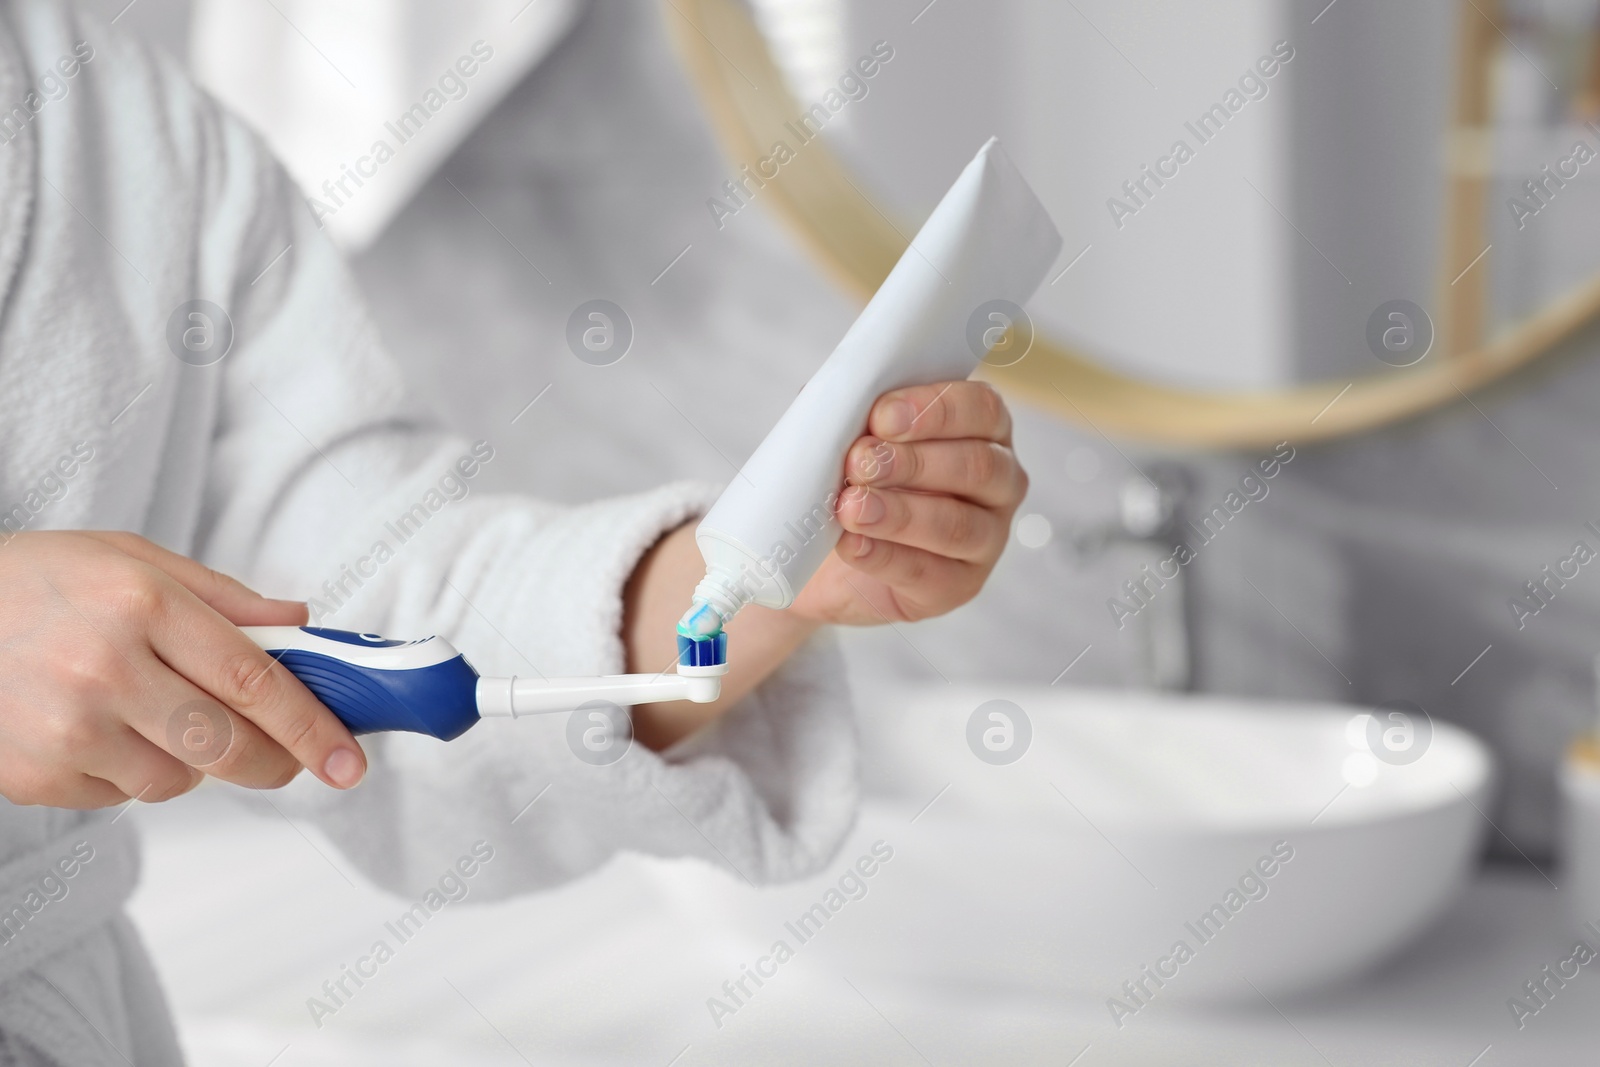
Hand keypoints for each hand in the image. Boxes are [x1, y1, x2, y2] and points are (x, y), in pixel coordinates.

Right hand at [0, 531, 366, 808]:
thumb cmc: (40, 581)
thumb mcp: (131, 559)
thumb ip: (223, 597)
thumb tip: (299, 621)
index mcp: (141, 605)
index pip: (253, 680)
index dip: (312, 726)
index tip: (350, 759)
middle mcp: (105, 669)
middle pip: (227, 745)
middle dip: (276, 760)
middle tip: (292, 758)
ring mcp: (67, 729)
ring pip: (179, 779)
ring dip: (193, 760)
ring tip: (157, 712)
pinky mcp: (37, 776)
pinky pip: (124, 795)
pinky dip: (133, 772)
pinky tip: (103, 728)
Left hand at [790, 380, 1026, 625]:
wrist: (823, 560)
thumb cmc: (852, 480)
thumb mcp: (851, 437)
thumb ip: (855, 413)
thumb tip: (837, 403)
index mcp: (983, 429)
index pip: (981, 409)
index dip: (935, 410)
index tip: (882, 416)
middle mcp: (999, 483)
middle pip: (975, 467)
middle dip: (912, 462)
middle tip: (860, 461)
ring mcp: (987, 539)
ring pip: (955, 524)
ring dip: (898, 513)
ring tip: (850, 507)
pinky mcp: (959, 587)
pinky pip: (927, 573)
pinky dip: (884, 557)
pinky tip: (852, 545)